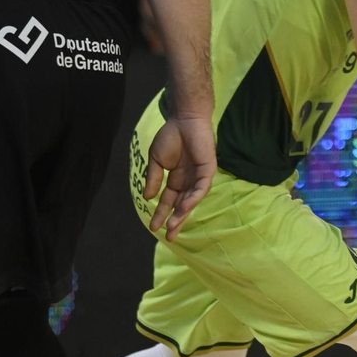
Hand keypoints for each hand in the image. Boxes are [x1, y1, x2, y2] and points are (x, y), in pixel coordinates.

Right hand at [144, 115, 217, 240]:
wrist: (184, 120)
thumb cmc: (171, 137)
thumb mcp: (157, 161)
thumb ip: (153, 179)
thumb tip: (148, 198)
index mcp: (176, 179)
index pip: (169, 201)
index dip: (161, 214)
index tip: (153, 228)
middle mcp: (189, 181)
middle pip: (182, 205)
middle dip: (175, 220)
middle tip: (169, 237)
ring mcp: (199, 176)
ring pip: (192, 199)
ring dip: (183, 213)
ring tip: (174, 225)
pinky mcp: (208, 169)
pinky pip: (202, 187)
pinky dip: (194, 197)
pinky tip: (184, 207)